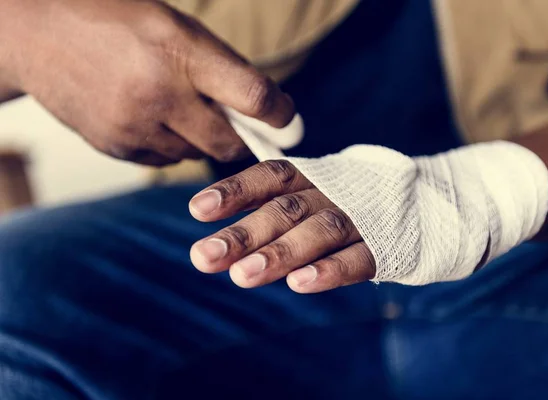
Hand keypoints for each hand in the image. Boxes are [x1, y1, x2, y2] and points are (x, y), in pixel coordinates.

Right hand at [1, 0, 293, 164]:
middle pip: (227, 142)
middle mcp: (157, 92)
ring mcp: (133, 125)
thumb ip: (218, 67)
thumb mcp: (174, 25)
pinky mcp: (115, 147)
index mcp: (178, 50)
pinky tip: (150, 116)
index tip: (287, 121)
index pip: (251, 95)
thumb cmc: (116, 20)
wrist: (37, 34)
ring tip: (179, 107)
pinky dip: (171, 144)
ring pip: (195, 155)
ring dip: (201, 139)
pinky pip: (165, 160)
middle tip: (239, 124)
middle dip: (240, 138)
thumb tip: (263, 108)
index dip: (280, 114)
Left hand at [188, 160, 375, 292]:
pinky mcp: (388, 245)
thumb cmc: (353, 203)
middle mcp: (333, 193)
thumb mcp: (315, 195)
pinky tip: (300, 284)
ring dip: (280, 253)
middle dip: (244, 233)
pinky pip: (359, 257)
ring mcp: (362, 217)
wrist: (430, 202)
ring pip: (320, 231)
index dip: (235, 190)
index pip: (270, 177)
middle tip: (203, 257)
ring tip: (242, 276)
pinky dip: (330, 270)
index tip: (198, 209)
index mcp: (313, 177)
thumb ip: (274, 211)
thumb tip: (218, 240)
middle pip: (286, 209)